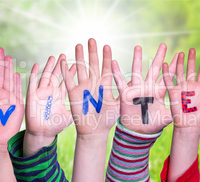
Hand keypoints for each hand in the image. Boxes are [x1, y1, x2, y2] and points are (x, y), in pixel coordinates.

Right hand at [24, 54, 75, 155]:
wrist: (42, 134)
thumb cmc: (56, 126)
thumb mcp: (70, 116)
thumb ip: (77, 109)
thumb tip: (91, 105)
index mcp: (60, 95)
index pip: (67, 81)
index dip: (71, 72)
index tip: (77, 62)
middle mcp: (51, 92)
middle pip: (57, 75)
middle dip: (60, 65)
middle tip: (64, 54)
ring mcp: (41, 93)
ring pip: (46, 76)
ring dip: (49, 67)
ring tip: (53, 57)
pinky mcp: (32, 96)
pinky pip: (32, 83)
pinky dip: (33, 75)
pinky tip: (35, 66)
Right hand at [62, 38, 118, 181]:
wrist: (94, 131)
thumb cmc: (108, 119)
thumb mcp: (119, 105)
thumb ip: (125, 93)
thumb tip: (137, 83)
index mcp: (105, 84)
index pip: (106, 67)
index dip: (106, 57)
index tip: (107, 46)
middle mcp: (94, 83)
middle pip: (93, 64)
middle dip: (92, 52)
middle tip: (92, 39)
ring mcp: (83, 87)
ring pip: (81, 68)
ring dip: (79, 57)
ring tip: (79, 44)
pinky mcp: (73, 93)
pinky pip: (68, 80)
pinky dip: (65, 70)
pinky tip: (62, 59)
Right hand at [111, 44, 174, 133]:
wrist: (138, 131)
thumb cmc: (153, 124)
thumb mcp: (167, 118)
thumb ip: (176, 112)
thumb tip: (189, 109)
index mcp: (159, 92)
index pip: (168, 76)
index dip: (173, 66)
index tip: (180, 54)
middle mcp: (149, 87)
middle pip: (155, 69)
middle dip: (159, 57)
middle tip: (164, 44)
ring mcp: (137, 89)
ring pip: (137, 71)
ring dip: (137, 59)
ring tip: (138, 46)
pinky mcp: (126, 94)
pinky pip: (120, 82)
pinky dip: (117, 73)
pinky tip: (114, 62)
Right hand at [162, 49, 199, 132]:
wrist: (189, 126)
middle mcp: (190, 86)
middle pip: (190, 70)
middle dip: (191, 59)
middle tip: (192, 49)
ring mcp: (181, 89)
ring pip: (179, 72)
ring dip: (179, 63)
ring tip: (180, 53)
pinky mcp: (172, 92)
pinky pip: (169, 81)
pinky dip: (167, 72)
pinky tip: (166, 64)